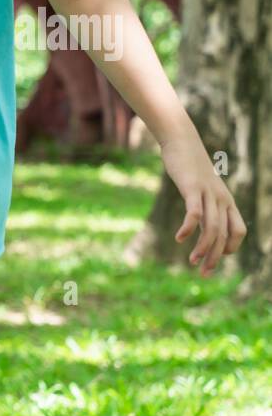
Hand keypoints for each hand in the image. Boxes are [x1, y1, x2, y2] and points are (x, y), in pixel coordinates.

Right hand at [161, 136, 246, 275]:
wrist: (182, 141)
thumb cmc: (190, 166)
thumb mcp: (201, 188)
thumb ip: (204, 205)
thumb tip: (200, 223)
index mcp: (226, 200)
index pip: (238, 230)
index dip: (230, 247)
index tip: (214, 258)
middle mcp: (221, 199)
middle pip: (224, 234)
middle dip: (216, 257)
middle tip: (205, 274)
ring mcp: (208, 193)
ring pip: (212, 227)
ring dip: (204, 248)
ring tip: (193, 262)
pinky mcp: (192, 188)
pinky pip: (194, 212)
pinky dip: (189, 228)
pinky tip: (179, 239)